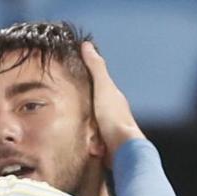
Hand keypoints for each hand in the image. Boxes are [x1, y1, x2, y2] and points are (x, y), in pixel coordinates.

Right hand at [81, 42, 145, 166]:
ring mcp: (112, 131)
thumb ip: (95, 68)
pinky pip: (94, 144)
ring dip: (89, 132)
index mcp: (115, 98)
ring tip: (86, 133)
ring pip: (93, 128)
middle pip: (95, 109)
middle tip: (74, 113)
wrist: (122, 148)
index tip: (75, 82)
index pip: (101, 87)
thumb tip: (87, 46)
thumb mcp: (102, 87)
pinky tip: (92, 147)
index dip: (89, 84)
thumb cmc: (113, 117)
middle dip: (86, 113)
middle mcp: (115, 114)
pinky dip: (92, 145)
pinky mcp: (108, 147)